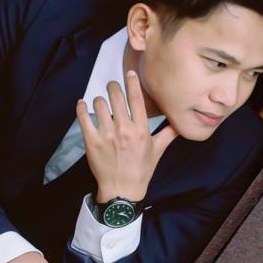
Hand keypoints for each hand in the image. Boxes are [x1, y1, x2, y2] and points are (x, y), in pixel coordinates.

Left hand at [77, 71, 177, 202]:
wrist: (122, 190)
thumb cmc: (141, 170)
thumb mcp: (158, 151)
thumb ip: (169, 134)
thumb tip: (181, 124)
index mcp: (141, 130)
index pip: (136, 98)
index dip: (132, 82)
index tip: (129, 73)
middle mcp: (124, 129)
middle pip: (115, 95)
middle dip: (113, 87)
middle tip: (112, 87)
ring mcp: (106, 135)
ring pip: (99, 104)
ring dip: (99, 100)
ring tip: (101, 104)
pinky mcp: (91, 142)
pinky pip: (83, 117)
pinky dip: (81, 107)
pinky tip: (82, 104)